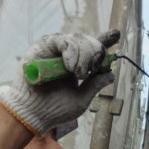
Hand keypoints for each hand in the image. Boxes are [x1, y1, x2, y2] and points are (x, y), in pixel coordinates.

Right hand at [0, 30, 119, 135]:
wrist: (32, 113)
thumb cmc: (54, 109)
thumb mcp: (81, 99)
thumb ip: (95, 85)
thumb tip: (110, 73)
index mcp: (78, 66)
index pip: (94, 50)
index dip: (105, 41)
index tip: (116, 34)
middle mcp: (68, 55)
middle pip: (89, 42)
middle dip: (95, 53)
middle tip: (90, 71)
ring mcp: (55, 49)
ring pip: (78, 38)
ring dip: (83, 55)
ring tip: (77, 73)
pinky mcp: (43, 47)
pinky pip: (62, 40)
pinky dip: (71, 51)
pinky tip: (70, 66)